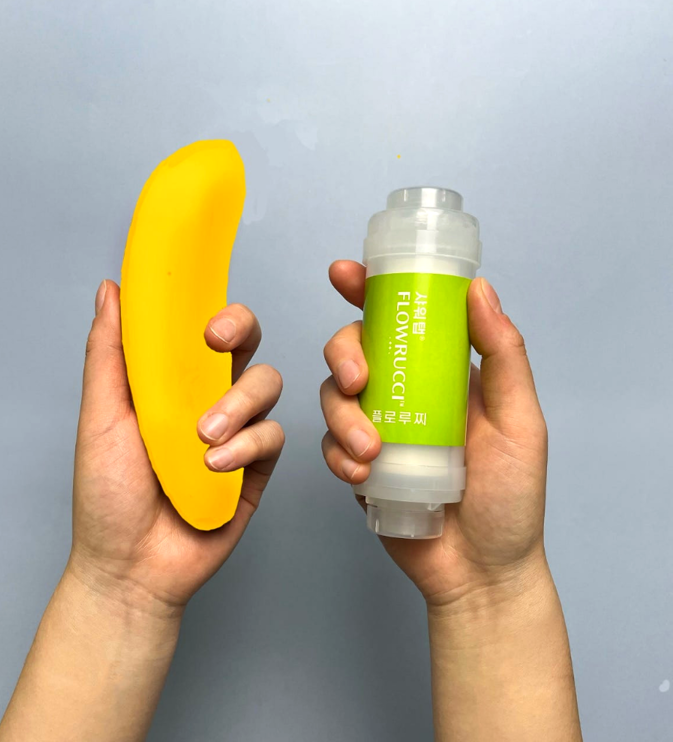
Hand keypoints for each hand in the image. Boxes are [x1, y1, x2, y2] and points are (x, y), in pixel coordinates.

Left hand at [69, 280, 284, 614]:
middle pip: (246, 345)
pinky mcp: (257, 467)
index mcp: (171, 384)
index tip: (201, 320)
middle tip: (218, 345)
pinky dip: (247, 446)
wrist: (130, 566)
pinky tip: (215, 468)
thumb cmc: (108, 495)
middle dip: (242, 332)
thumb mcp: (100, 418)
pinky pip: (272, 436)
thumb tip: (110, 291)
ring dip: (238, 404)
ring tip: (204, 437)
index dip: (212, 311)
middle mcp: (208, 400)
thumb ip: (108, 354)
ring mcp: (237, 433)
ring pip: (266, 385)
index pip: (202, 332)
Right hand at [320, 260, 548, 607]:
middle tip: (356, 380)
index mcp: (443, 373)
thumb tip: (480, 289)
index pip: (403, 319)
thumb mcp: (519, 421)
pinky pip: (329, 445)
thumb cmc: (510, 498)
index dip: (369, 291)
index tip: (344, 275)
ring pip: (333, 396)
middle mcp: (407, 393)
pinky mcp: (357, 465)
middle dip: (343, 355)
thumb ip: (502, 356)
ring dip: (341, 416)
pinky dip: (337, 455)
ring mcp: (379, 428)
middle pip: (355, 349)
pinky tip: (362, 476)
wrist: (481, 571)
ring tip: (369, 451)